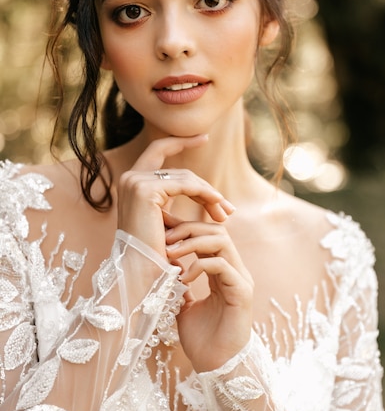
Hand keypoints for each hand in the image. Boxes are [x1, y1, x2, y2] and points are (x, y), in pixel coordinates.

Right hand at [117, 135, 234, 255]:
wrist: (141, 273)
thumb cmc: (154, 254)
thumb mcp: (165, 221)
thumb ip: (172, 201)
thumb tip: (201, 192)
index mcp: (132, 183)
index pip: (158, 150)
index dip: (180, 142)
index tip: (204, 137)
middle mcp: (130, 178)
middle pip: (179, 172)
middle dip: (206, 188)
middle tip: (228, 208)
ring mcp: (135, 182)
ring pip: (186, 178)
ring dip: (210, 195)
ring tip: (225, 214)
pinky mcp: (145, 190)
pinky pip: (185, 185)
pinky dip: (205, 194)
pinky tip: (218, 205)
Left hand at [165, 212, 253, 371]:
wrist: (217, 367)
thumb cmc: (202, 340)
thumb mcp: (184, 306)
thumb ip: (179, 285)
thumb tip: (165, 266)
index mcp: (222, 270)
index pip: (207, 235)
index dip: (185, 227)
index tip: (162, 226)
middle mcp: (234, 270)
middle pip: (216, 230)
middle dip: (188, 228)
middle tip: (164, 238)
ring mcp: (240, 279)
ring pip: (222, 241)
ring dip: (192, 241)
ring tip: (171, 252)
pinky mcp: (242, 292)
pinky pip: (222, 265)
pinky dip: (200, 265)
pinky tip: (184, 278)